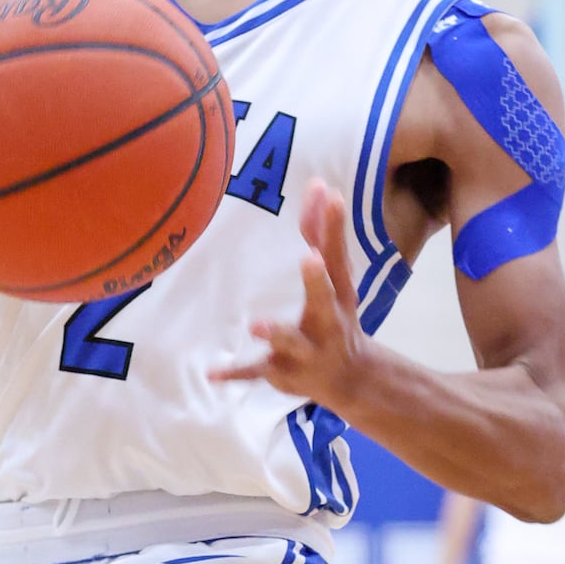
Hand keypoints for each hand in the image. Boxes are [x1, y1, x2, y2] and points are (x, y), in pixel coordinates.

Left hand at [209, 179, 367, 406]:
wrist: (352, 377)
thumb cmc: (336, 314)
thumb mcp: (336, 278)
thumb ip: (323, 235)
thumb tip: (321, 186)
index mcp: (338, 293)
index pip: (335, 255)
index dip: (333, 225)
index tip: (329, 192)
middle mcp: (327, 321)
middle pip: (323, 298)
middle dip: (317, 279)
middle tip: (309, 258)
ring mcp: (306, 350)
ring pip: (290, 341)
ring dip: (276, 332)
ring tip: (257, 325)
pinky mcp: (283, 372)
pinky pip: (257, 373)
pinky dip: (235, 373)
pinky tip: (212, 373)